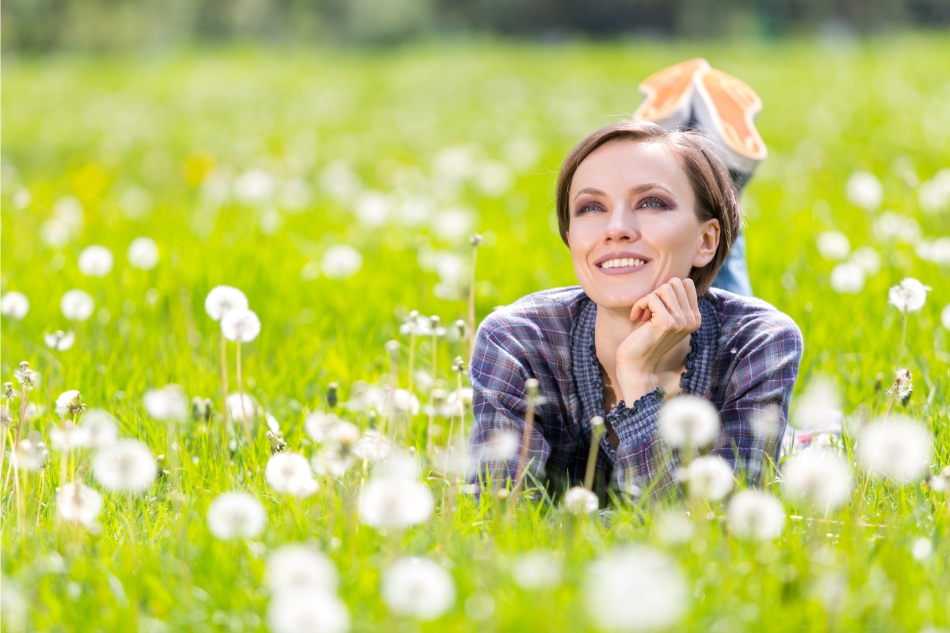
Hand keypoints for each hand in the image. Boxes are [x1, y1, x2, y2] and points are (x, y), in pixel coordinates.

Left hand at [615, 278, 700, 400]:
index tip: (657, 305)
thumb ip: (674, 301)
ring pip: (665, 287)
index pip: (687, 283)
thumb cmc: (645, 338)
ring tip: (644, 314)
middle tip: (649, 309)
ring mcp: (681, 321)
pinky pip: (651, 297)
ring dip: (649, 298)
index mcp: (695, 317)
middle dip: (658, 292)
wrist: (636, 364)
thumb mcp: (665, 317)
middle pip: (676, 282)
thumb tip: (673, 281)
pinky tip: (636, 317)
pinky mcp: (667, 322)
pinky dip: (640, 304)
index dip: (667, 290)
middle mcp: (692, 319)